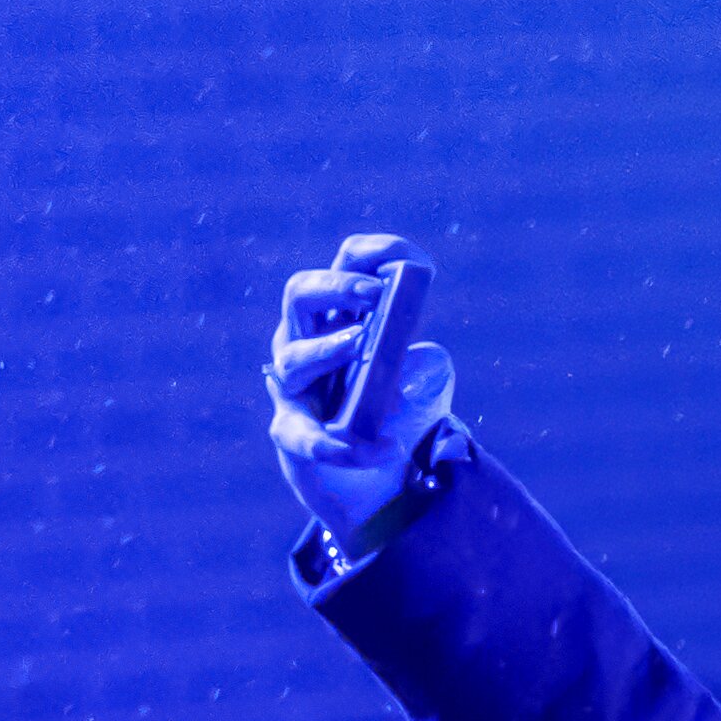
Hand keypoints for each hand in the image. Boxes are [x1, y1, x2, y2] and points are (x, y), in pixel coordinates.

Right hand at [266, 232, 457, 545]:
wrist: (372, 467)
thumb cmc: (397, 406)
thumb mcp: (425, 381)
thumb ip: (427, 365)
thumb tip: (418, 360)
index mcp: (341, 313)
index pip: (347, 263)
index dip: (376, 254)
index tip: (413, 263)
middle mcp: (305, 337)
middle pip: (300, 293)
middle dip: (337, 287)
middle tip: (378, 295)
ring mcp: (293, 383)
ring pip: (293, 359)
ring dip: (328, 350)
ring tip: (359, 346)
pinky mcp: (292, 430)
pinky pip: (303, 436)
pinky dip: (341, 445)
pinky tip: (382, 448)